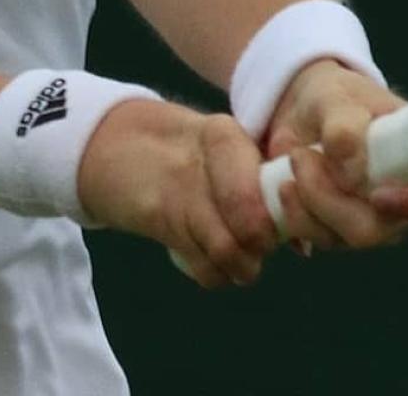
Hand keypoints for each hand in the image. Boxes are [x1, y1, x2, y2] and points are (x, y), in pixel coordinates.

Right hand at [78, 99, 277, 288]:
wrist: (105, 140)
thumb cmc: (173, 147)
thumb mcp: (213, 149)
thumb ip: (254, 184)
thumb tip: (302, 245)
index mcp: (226, 135)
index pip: (270, 190)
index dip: (281, 220)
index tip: (276, 225)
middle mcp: (205, 159)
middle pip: (255, 225)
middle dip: (259, 246)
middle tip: (253, 244)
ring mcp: (178, 188)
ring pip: (231, 251)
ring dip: (238, 266)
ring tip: (232, 256)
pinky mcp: (156, 216)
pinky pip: (203, 266)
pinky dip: (211, 273)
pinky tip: (202, 255)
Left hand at [264, 59, 407, 252]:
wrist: (299, 107)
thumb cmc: (333, 98)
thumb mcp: (337, 96)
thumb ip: (345, 127)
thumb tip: (350, 172)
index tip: (377, 195)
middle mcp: (398, 204)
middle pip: (374, 229)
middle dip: (327, 195)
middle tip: (301, 155)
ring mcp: (364, 221)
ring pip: (336, 237)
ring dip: (303, 198)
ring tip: (292, 156)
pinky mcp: (329, 230)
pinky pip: (307, 237)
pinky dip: (287, 210)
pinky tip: (280, 181)